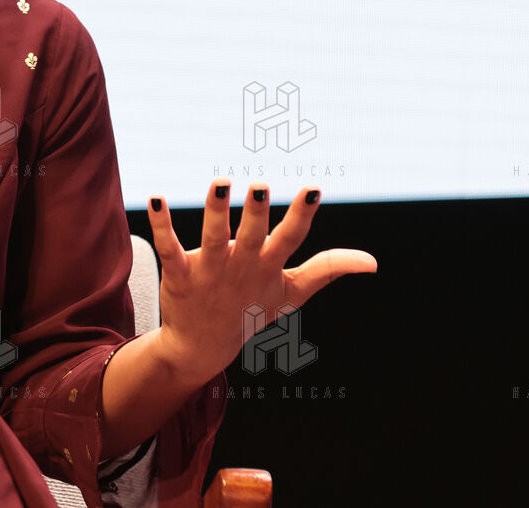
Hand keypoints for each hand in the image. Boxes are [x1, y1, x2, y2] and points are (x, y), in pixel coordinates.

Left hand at [145, 179, 376, 386]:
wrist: (204, 347)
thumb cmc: (252, 311)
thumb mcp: (292, 292)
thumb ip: (328, 268)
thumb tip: (373, 262)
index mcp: (269, 267)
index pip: (290, 239)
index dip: (301, 215)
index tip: (313, 189)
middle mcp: (241, 267)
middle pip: (251, 237)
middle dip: (255, 213)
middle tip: (259, 186)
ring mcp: (210, 272)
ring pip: (213, 238)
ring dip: (214, 211)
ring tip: (219, 182)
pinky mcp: (180, 275)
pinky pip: (169, 247)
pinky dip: (162, 225)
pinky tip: (155, 199)